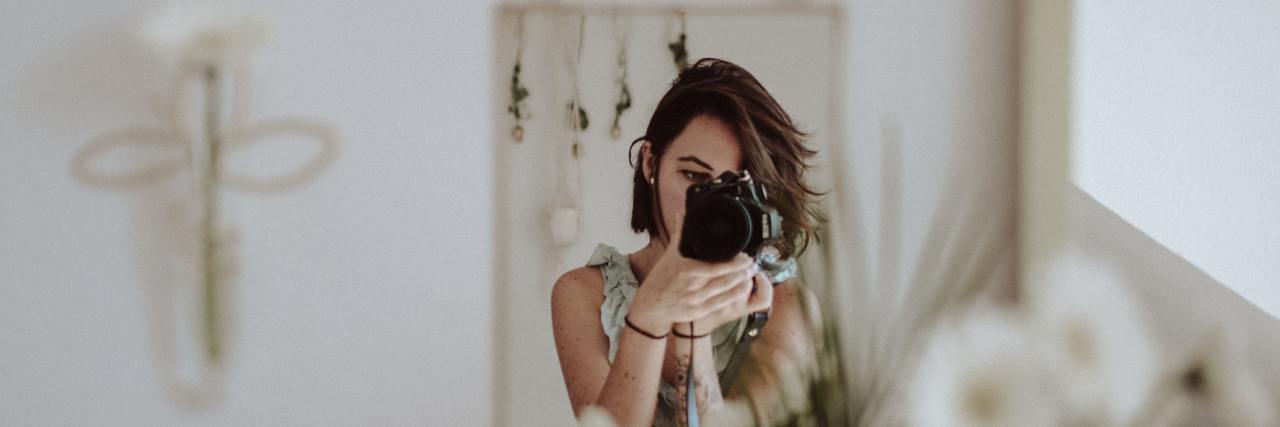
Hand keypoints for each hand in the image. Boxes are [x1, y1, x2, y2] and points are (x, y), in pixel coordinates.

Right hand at [627, 218, 770, 334]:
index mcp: (686, 271)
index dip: (734, 263)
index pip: (716, 267)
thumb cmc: (660, 279)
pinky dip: (733, 296)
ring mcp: (695, 301)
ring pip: (725, 292)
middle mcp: (692, 287)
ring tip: (751, 274)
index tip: (745, 257)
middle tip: (753, 264)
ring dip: (741, 283)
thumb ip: (679, 235)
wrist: (650, 305)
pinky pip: (720, 304)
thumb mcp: (669, 256)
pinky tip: (741, 290)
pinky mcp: (698, 312)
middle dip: (742, 272)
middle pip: (724, 279)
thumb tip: (682, 215)